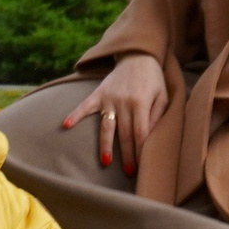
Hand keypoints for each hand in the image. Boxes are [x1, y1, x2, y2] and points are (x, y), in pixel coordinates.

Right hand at [60, 54, 167, 173]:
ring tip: (105, 161)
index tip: (141, 165)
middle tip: (129, 172)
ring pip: (106, 126)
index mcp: (141, 102)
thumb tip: (149, 137)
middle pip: (124, 133)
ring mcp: (109, 98)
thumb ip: (157, 115)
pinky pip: (85, 106)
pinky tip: (65, 125)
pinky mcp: (98, 93)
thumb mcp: (162, 95)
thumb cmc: (153, 79)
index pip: (140, 132)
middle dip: (127, 154)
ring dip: (105, 145)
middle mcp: (123, 101)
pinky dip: (75, 115)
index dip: (140, 150)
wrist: (138, 56)